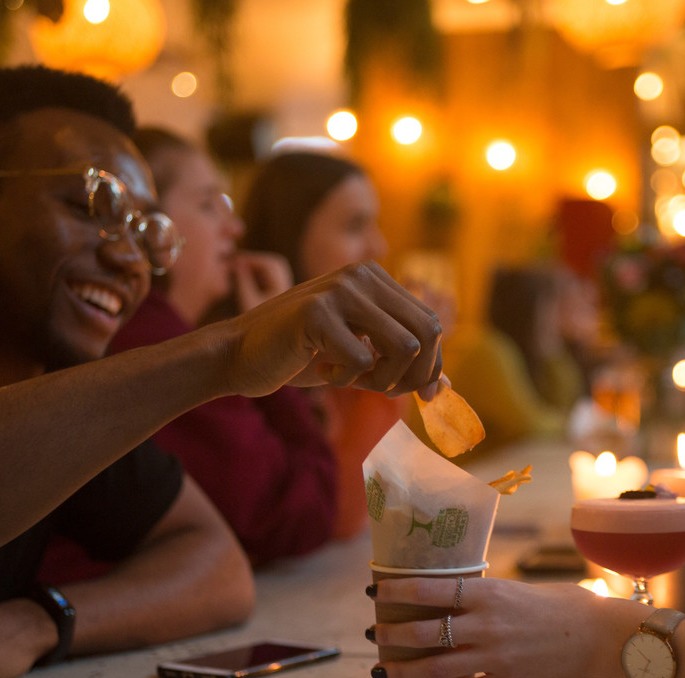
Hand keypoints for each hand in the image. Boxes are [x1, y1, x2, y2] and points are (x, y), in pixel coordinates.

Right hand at [225, 262, 442, 396]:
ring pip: (404, 347)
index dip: (432, 365)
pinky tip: (322, 369)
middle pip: (426, 333)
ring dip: (382, 378)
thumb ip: (399, 365)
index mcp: (375, 278)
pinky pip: (362, 360)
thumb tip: (446, 388)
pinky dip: (346, 379)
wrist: (239, 355)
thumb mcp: (359, 359)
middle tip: (383, 390)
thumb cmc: (300, 356)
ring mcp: (339, 290)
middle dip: (414, 375)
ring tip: (351, 377)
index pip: (429, 323)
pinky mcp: (316, 312)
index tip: (425, 396)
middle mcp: (361, 275)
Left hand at [368, 577, 620, 677]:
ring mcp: (494, 656)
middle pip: (424, 632)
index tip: (374, 592)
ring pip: (434, 667)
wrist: (597, 636)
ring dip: (402, 669)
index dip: (396, 591)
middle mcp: (485, 624)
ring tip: (381, 668)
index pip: (429, 589)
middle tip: (373, 633)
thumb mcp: (516, 588)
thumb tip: (448, 598)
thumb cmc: (560, 605)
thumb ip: (483, 596)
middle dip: (391, 634)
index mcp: (488, 592)